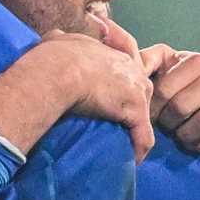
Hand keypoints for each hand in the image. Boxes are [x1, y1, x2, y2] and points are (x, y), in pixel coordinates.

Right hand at [44, 30, 155, 163]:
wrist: (59, 70)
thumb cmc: (55, 56)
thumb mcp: (58, 40)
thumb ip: (63, 40)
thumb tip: (56, 39)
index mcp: (113, 52)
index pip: (126, 71)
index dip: (119, 87)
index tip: (109, 101)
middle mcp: (131, 68)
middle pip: (140, 91)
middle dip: (130, 108)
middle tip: (115, 124)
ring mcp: (137, 89)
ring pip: (144, 114)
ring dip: (135, 129)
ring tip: (122, 143)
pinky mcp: (136, 110)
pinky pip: (144, 136)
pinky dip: (138, 149)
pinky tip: (131, 160)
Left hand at [139, 45, 199, 153]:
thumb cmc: (182, 80)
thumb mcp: (164, 66)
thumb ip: (145, 62)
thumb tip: (131, 64)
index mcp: (197, 60)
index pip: (165, 91)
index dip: (153, 109)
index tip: (149, 116)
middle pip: (182, 108)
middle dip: (168, 124)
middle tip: (165, 127)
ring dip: (185, 136)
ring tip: (179, 135)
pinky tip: (196, 142)